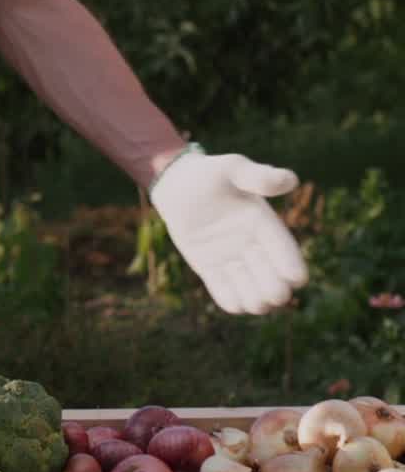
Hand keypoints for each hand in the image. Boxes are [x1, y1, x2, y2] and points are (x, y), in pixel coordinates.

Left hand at [149, 147, 307, 314]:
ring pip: (256, 298)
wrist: (177, 185)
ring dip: (255, 300)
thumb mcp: (232, 169)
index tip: (294, 277)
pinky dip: (232, 302)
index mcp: (267, 227)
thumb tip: (292, 180)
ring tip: (246, 290)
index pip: (288, 254)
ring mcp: (235, 262)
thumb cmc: (209, 173)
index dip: (293, 268)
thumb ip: (258, 176)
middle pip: (276, 284)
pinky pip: (228, 299)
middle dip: (275, 290)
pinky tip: (228, 292)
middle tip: (266, 287)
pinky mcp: (213, 271)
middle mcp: (255, 248)